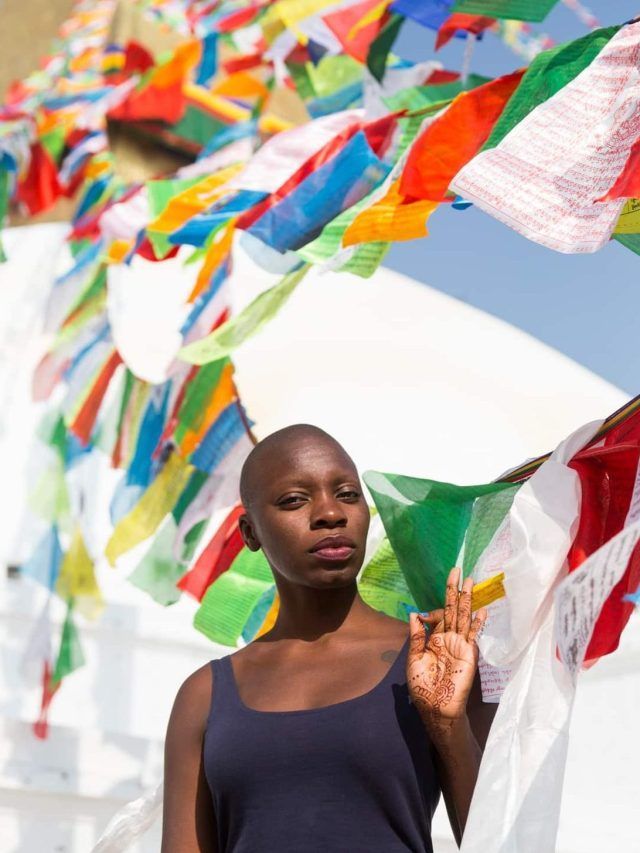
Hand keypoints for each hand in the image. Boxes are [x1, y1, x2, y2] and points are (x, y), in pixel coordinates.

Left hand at [407, 567, 485, 729]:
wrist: (435, 707)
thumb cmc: (423, 686)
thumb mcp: (414, 658)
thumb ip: (416, 636)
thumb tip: (414, 613)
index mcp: (434, 639)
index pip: (438, 616)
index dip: (433, 609)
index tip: (424, 615)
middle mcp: (449, 638)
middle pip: (453, 609)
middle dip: (454, 590)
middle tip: (456, 569)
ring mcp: (460, 644)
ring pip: (464, 616)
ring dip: (467, 598)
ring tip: (470, 580)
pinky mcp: (469, 653)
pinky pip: (474, 635)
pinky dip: (478, 622)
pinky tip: (482, 610)